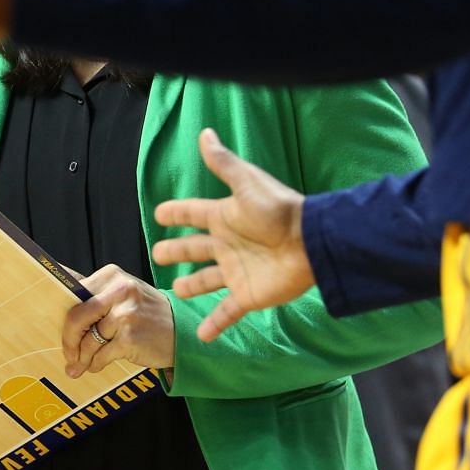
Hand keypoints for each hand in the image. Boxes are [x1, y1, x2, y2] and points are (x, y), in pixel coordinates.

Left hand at [61, 264, 173, 378]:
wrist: (183, 332)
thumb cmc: (148, 313)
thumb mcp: (124, 293)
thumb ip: (95, 294)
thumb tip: (60, 286)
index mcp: (112, 276)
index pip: (73, 291)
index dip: (60, 312)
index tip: (52, 325)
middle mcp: (119, 291)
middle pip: (75, 316)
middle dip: (68, 340)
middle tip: (68, 354)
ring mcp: (125, 314)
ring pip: (88, 340)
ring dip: (82, 358)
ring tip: (81, 365)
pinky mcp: (130, 338)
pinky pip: (100, 356)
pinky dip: (96, 364)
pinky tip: (98, 365)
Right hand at [150, 129, 315, 340]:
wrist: (310, 243)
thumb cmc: (278, 211)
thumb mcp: (246, 184)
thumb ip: (223, 164)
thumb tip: (205, 133)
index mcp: (225, 217)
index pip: (193, 214)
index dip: (176, 213)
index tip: (159, 213)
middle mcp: (228, 244)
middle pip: (195, 248)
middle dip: (178, 250)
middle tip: (159, 253)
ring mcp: (237, 271)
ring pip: (207, 280)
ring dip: (192, 286)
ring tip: (177, 289)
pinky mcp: (248, 295)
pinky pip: (226, 312)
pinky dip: (214, 324)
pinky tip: (200, 336)